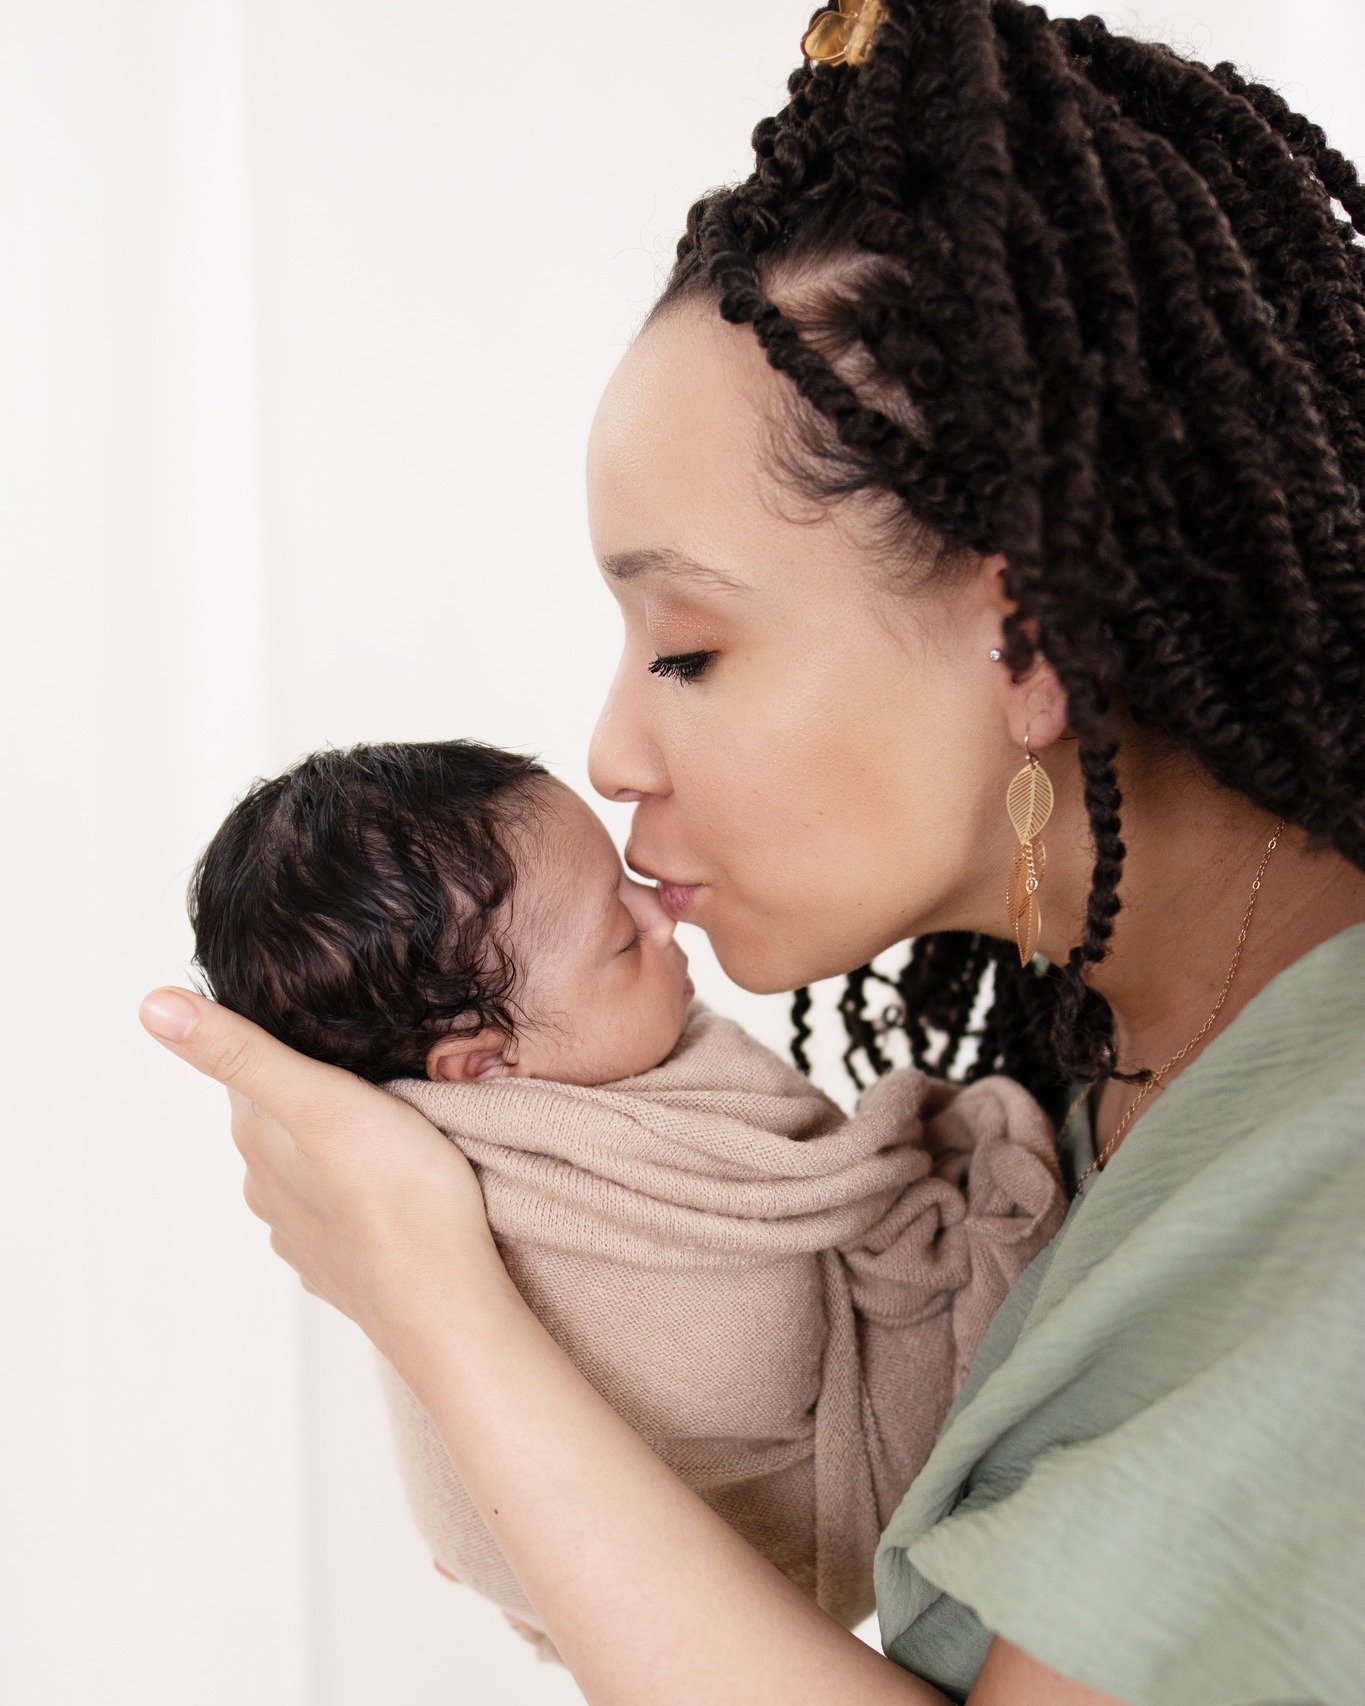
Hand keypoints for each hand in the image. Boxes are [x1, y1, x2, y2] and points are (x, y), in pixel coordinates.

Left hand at [138, 986, 506, 1357]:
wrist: (441, 1298)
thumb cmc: (393, 1190)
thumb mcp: (318, 1097)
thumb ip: (239, 1050)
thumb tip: (150, 1005)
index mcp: (258, 1139)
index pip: (249, 1067)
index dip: (281, 1036)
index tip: (319, 1016)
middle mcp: (267, 1189)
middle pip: (279, 1121)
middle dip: (311, 1092)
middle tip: (366, 1063)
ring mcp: (303, 1235)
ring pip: (309, 1172)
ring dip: (335, 1149)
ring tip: (382, 1128)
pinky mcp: (342, 1267)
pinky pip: (340, 1218)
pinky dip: (356, 1199)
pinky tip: (385, 1194)